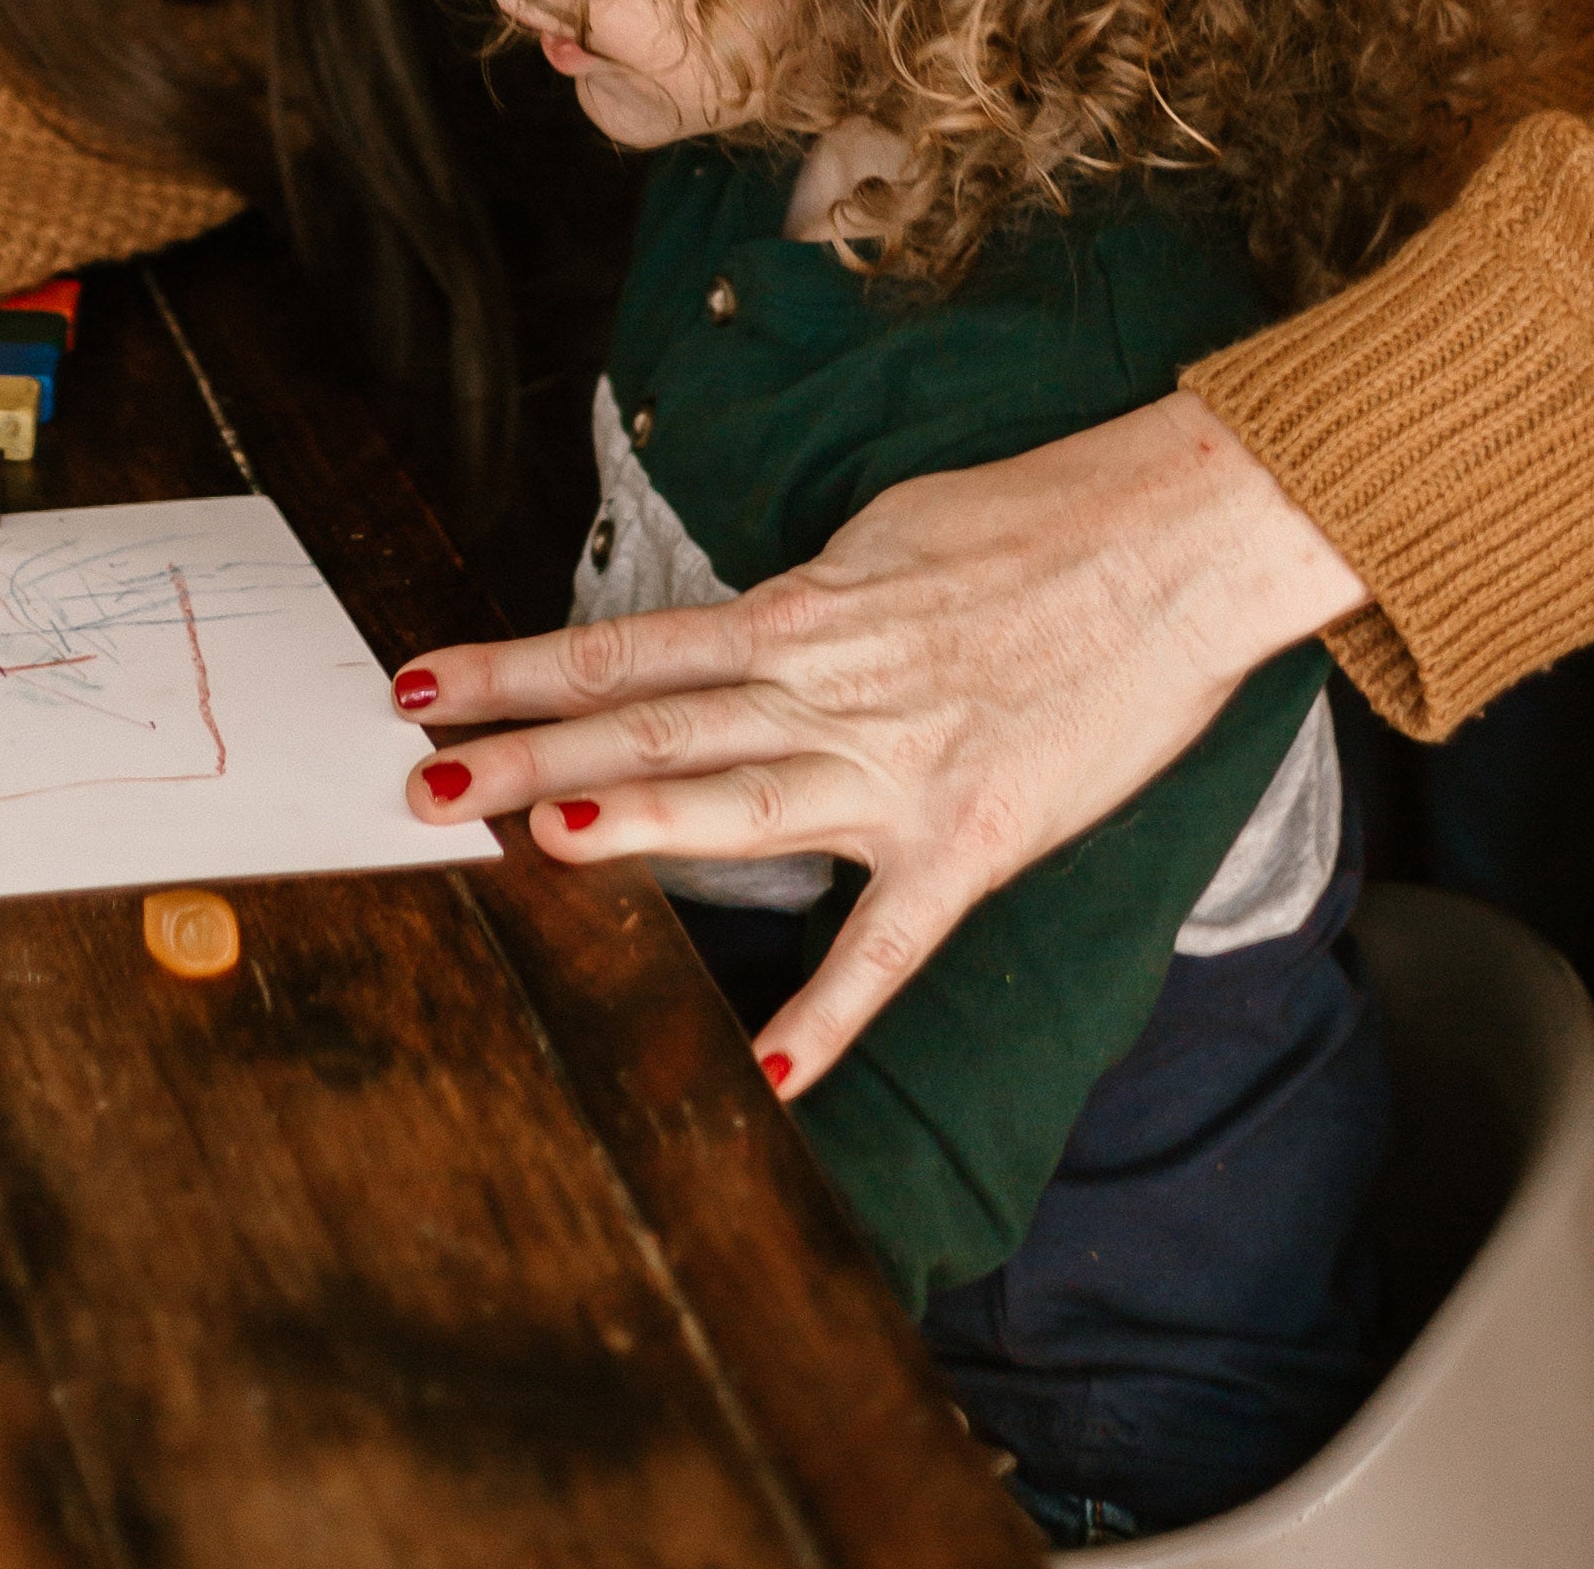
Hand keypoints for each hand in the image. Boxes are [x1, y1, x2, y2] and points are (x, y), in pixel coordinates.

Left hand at [392, 394, 1365, 1094]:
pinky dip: (832, 1011)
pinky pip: (891, 940)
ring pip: (741, 799)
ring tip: (537, 838)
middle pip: (650, 721)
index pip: (628, 644)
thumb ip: (808, 602)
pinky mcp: (974, 837)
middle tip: (420, 778)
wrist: (1173, 540)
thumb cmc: (1036, 524)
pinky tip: (769, 1071)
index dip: (517, 664)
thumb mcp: (887, 537)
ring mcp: (896, 765)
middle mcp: (827, 685)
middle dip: (527, 748)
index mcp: (800, 610)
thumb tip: (751, 631)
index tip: (421, 678)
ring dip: (638, 824)